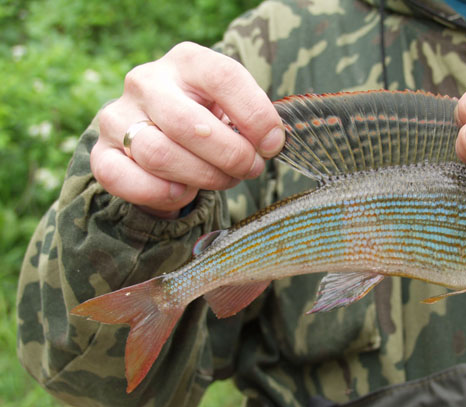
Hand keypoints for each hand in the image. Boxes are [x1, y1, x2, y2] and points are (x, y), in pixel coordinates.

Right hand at [90, 42, 284, 217]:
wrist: (160, 133)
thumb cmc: (208, 120)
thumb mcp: (232, 108)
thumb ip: (253, 119)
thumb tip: (270, 143)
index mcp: (187, 61)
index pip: (224, 77)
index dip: (255, 115)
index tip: (272, 145)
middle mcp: (147, 82)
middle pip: (190, 125)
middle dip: (230, 156)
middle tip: (250, 169)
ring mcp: (117, 116)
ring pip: (160, 155)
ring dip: (202, 178)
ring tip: (222, 179)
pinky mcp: (101, 153)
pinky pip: (125, 180)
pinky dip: (162, 194)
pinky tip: (183, 191)